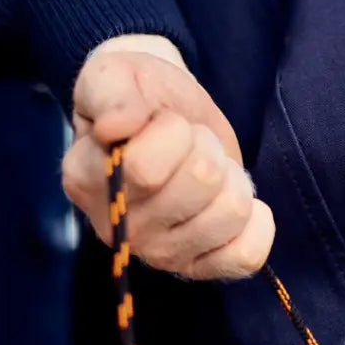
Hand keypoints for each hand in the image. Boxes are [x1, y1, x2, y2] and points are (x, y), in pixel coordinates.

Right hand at [62, 35, 273, 279]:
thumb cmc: (139, 98)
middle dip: (206, 147)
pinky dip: (257, 223)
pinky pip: (248, 256)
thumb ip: (110, 94)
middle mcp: (121, 229)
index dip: (172, 131)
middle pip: (201, 182)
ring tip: (212, 169)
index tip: (164, 121)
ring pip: (232, 212)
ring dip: (233, 178)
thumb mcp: (115, 76)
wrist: (167, 118)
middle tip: (193, 142)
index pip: (146, 168)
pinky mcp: (201, 268)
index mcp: (86, 181)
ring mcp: (161, 255)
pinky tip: (235, 200)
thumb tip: (115, 127)